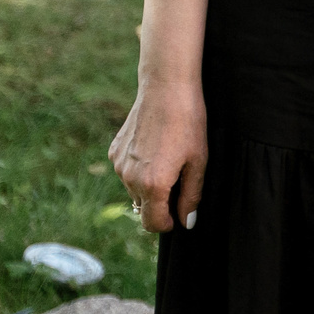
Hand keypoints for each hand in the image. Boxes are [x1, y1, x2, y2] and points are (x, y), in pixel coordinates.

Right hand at [110, 78, 206, 234]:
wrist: (166, 90)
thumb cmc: (188, 124)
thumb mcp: (198, 162)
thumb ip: (191, 195)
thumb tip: (186, 222)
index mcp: (153, 185)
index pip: (153, 223)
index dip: (167, 224)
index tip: (178, 216)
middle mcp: (130, 179)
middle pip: (143, 208)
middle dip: (160, 204)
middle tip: (180, 183)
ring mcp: (119, 165)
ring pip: (134, 190)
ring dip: (149, 186)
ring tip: (169, 160)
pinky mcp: (114, 151)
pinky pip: (127, 171)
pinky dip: (139, 169)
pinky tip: (155, 148)